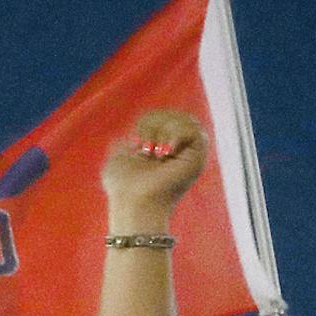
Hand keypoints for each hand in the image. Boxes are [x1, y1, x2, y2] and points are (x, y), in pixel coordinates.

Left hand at [100, 109, 208, 226]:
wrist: (133, 202)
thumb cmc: (122, 186)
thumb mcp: (117, 156)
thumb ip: (125, 142)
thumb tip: (133, 136)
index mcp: (161, 146)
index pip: (160, 115)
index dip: (145, 122)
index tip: (134, 144)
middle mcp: (179, 148)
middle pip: (171, 113)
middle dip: (152, 124)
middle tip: (144, 148)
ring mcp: (190, 152)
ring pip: (183, 118)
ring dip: (162, 131)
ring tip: (154, 152)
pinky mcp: (198, 157)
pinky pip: (193, 129)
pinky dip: (175, 135)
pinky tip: (166, 152)